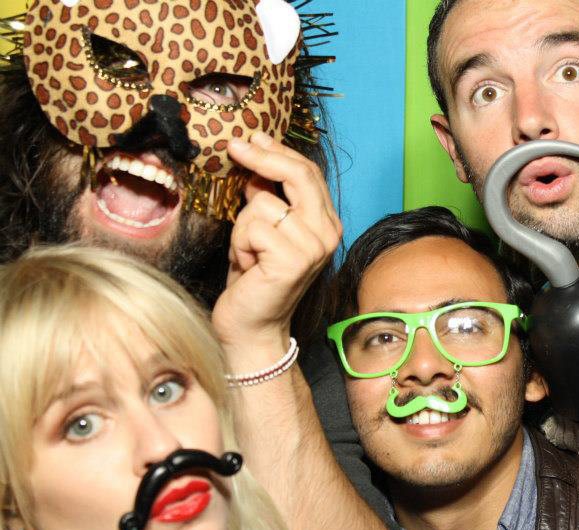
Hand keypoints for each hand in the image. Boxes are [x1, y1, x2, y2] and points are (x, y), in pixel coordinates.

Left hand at [212, 131, 341, 351]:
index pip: (308, 173)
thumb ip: (267, 199)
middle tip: (235, 146)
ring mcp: (313, 247)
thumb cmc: (254, 279)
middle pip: (298, 175)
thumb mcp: (261, 231)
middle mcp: (327, 233)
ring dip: (242, 228)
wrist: (251, 326)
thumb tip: (254, 166)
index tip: (252, 137)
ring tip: (248, 254)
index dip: (278, 152)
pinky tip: (248, 265)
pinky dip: (240, 245)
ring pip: (263, 204)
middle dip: (263, 157)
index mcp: (326, 223)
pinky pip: (253, 228)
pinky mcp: (293, 259)